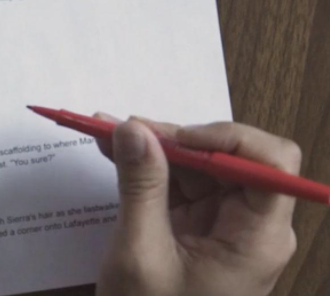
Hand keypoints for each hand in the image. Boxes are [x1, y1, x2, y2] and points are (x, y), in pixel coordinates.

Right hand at [96, 116, 299, 295]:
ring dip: (154, 145)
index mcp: (257, 236)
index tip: (174, 138)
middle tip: (124, 127)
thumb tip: (132, 127)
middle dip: (175, 137)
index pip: (273, 163)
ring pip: (198, 162)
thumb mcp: (140, 253)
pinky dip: (148, 163)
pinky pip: (178, 179)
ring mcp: (224, 222)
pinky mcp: (199, 223)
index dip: (227, 138)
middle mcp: (250, 223)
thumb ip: (139, 186)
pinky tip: (114, 150)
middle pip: (228, 155)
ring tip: (107, 131)